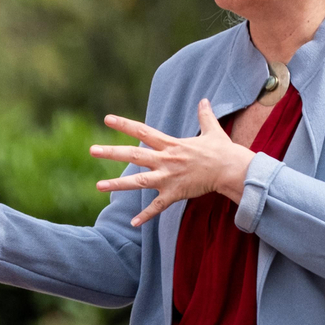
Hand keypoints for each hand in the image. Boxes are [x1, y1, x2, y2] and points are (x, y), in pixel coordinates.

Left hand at [91, 100, 252, 227]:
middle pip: (134, 155)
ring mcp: (169, 178)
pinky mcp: (175, 193)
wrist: (232, 170)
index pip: (143, 131)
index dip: (124, 125)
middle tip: (91, 150)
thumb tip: (205, 100)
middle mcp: (166, 160)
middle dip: (112, 152)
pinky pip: (157, 207)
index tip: (107, 119)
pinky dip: (146, 215)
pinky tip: (133, 223)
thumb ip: (204, 116)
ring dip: (118, 184)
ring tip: (98, 186)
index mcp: (171, 144)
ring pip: (139, 182)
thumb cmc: (223, 151)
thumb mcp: (212, 131)